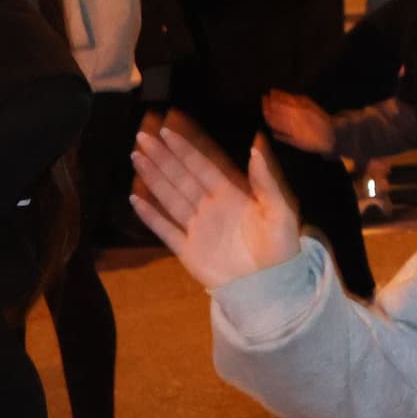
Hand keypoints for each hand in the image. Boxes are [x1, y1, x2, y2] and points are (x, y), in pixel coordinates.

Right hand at [129, 121, 301, 290]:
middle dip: (161, 157)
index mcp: (231, 196)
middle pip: (180, 177)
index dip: (184, 150)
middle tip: (141, 136)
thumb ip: (265, 181)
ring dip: (153, 178)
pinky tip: (135, 200)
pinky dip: (150, 216)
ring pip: (169, 197)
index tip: (166, 132)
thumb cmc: (281, 248)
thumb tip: (255, 148)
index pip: (202, 167)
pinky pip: (165, 230)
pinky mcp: (188, 251)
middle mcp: (210, 208)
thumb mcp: (280, 210)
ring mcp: (197, 228)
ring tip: (136, 158)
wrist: (271, 286)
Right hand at [262, 90, 334, 155]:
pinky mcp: (306, 103)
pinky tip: (281, 92)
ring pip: (284, 102)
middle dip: (269, 103)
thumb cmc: (314, 141)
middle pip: (277, 108)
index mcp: (289, 128)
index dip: (267, 113)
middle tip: (263, 98)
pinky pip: (293, 97)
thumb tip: (273, 133)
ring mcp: (299, 109)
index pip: (274, 119)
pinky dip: (285, 94)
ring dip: (276, 97)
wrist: (331, 134)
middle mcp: (293, 117)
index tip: (263, 109)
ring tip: (271, 93)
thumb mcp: (297, 143)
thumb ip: (284, 137)